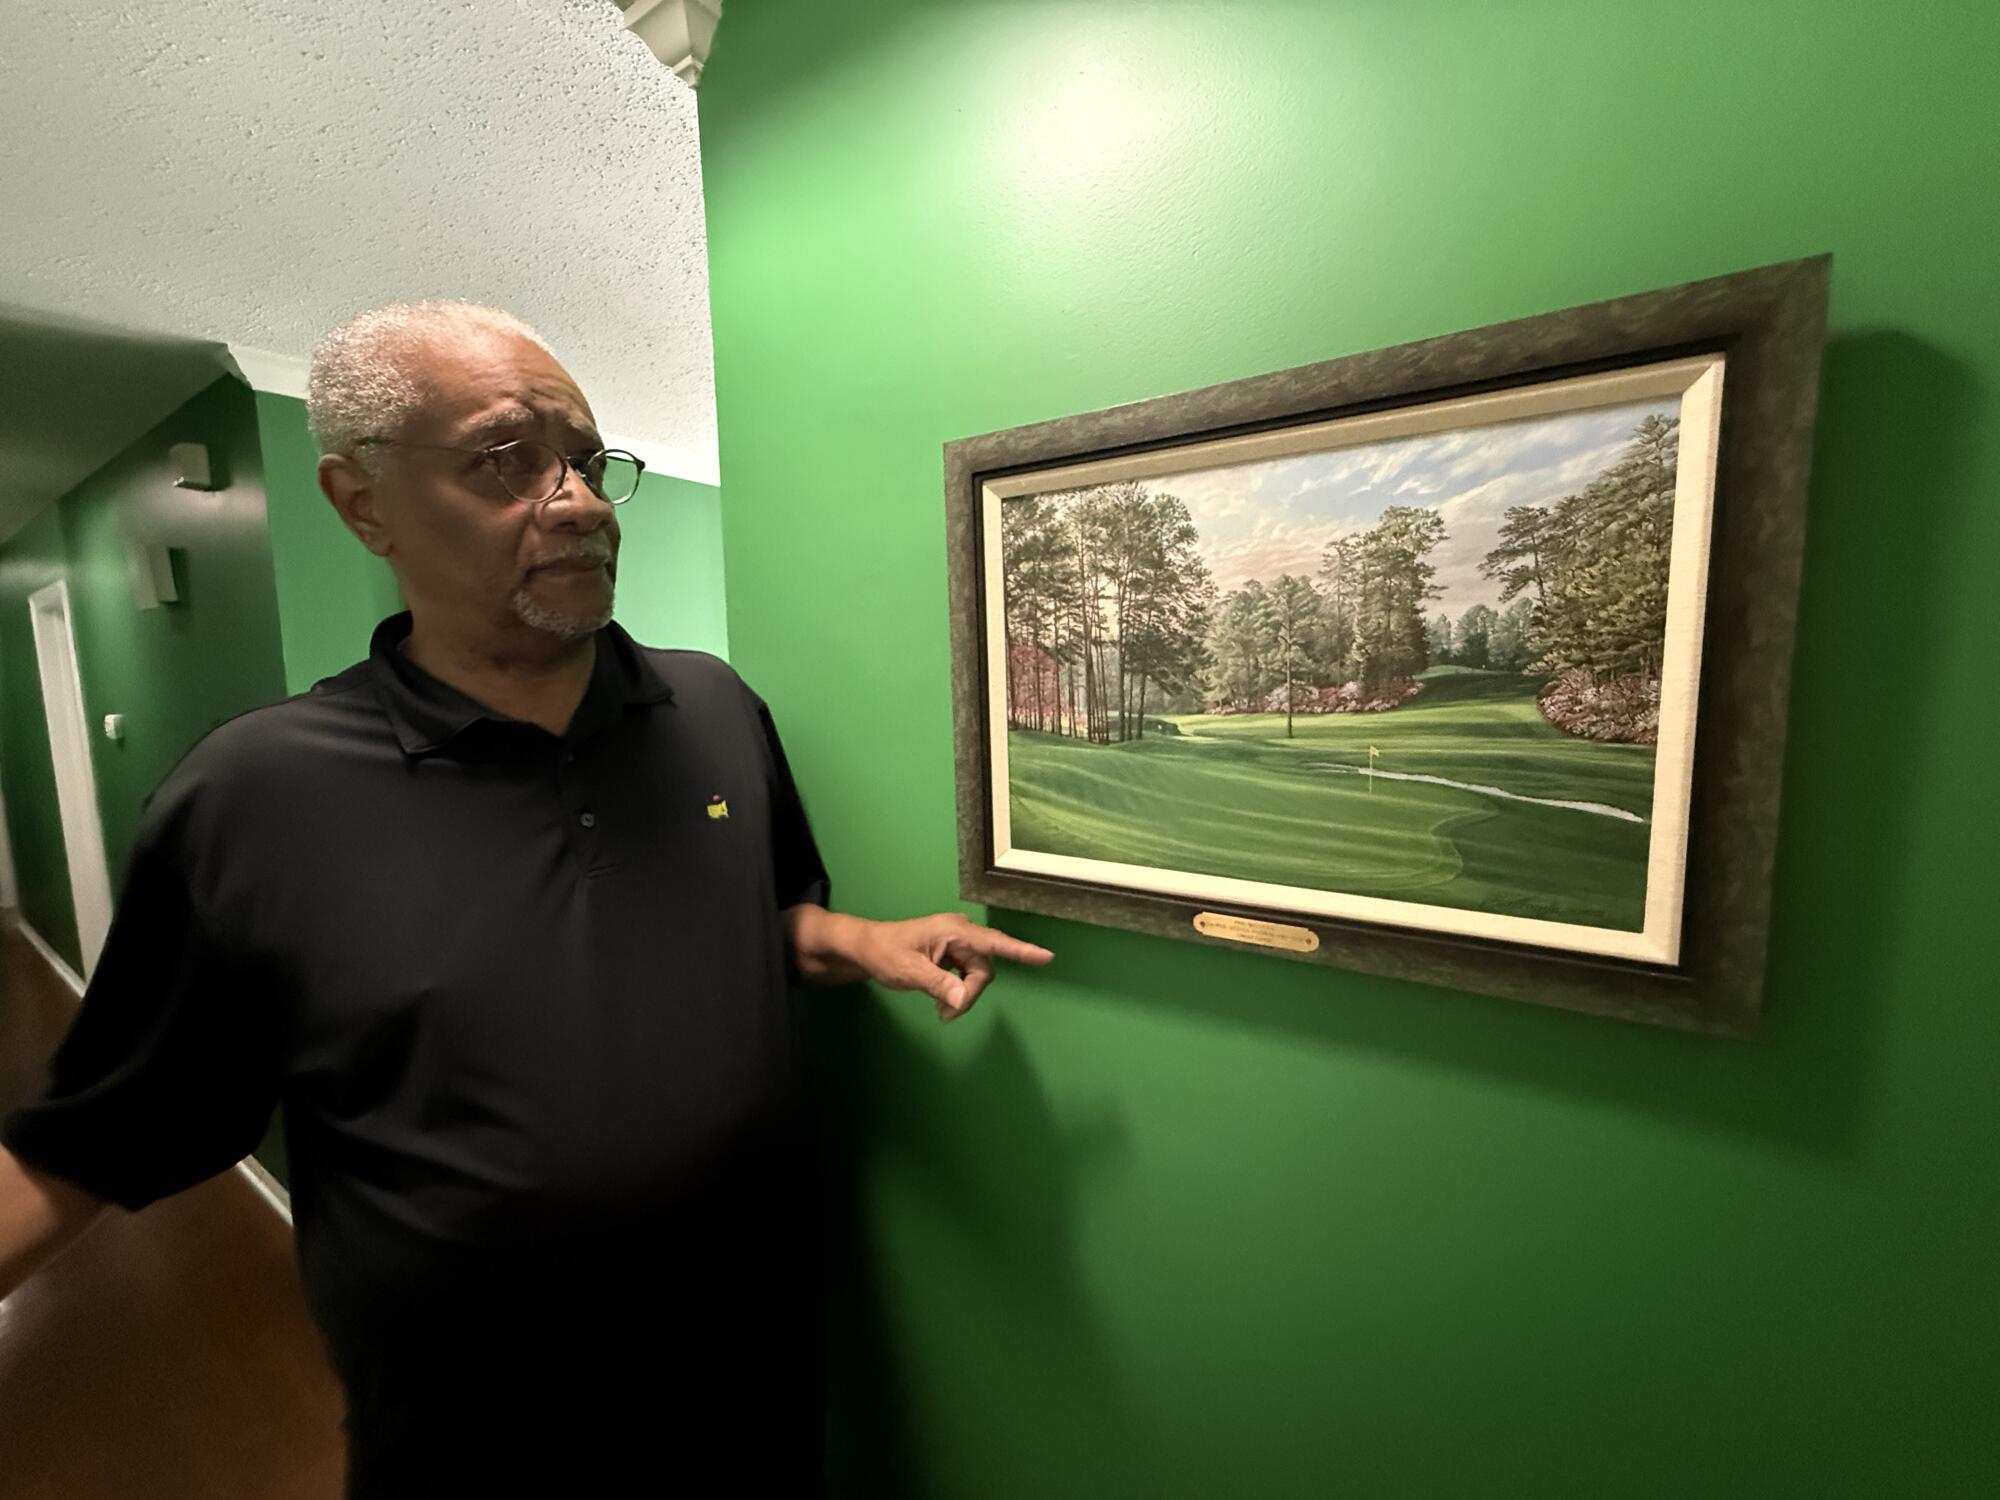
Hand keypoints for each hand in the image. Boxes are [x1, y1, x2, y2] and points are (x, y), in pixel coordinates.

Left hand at [852, 912, 1053, 1022]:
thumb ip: (938, 984)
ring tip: (941, 1012)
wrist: (866, 948)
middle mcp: (961, 934)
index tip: (1046, 957)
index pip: (994, 942)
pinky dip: (958, 992)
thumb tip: (962, 998)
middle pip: (983, 969)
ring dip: (962, 996)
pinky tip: (942, 1003)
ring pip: (976, 976)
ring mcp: (957, 945)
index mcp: (954, 931)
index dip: (1021, 951)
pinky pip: (967, 977)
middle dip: (969, 994)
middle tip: (946, 1014)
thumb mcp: (909, 971)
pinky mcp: (953, 955)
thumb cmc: (885, 953)